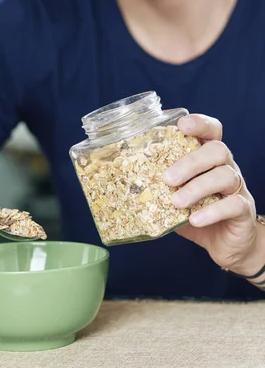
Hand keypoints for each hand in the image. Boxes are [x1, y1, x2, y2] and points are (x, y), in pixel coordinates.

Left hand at [163, 114, 259, 275]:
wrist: (224, 243)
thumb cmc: (196, 214)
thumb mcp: (173, 199)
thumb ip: (157, 190)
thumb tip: (124, 185)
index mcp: (208, 160)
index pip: (211, 131)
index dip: (200, 123)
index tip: (182, 125)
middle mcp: (226, 168)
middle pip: (217, 150)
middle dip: (190, 162)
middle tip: (168, 179)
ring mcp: (237, 188)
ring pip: (225, 175)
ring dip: (197, 187)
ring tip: (176, 202)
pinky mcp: (243, 210)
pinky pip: (233, 204)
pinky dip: (212, 211)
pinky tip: (194, 219)